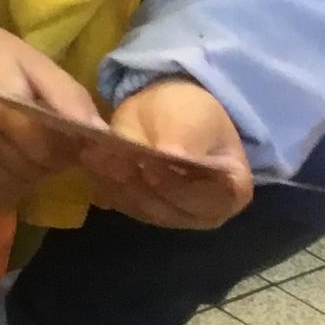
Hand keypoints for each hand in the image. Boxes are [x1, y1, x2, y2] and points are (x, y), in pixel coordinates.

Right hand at [0, 22, 102, 209]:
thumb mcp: (34, 61)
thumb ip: (67, 96)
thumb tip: (100, 134)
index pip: (49, 149)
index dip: (69, 146)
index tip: (72, 132)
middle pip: (34, 170)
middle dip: (54, 160)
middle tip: (53, 138)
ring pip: (16, 185)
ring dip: (33, 173)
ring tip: (31, 147)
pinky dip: (10, 183)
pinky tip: (12, 161)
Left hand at [84, 79, 252, 229]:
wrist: (164, 111)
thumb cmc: (189, 113)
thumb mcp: (192, 118)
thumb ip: (184, 140)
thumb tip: (173, 156)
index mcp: (232, 189)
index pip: (208, 200)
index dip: (178, 186)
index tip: (150, 166)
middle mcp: (205, 211)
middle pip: (170, 210)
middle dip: (138, 185)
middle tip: (112, 158)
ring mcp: (173, 214)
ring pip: (142, 210)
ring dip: (116, 185)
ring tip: (96, 157)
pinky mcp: (143, 208)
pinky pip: (123, 203)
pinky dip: (105, 184)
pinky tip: (91, 163)